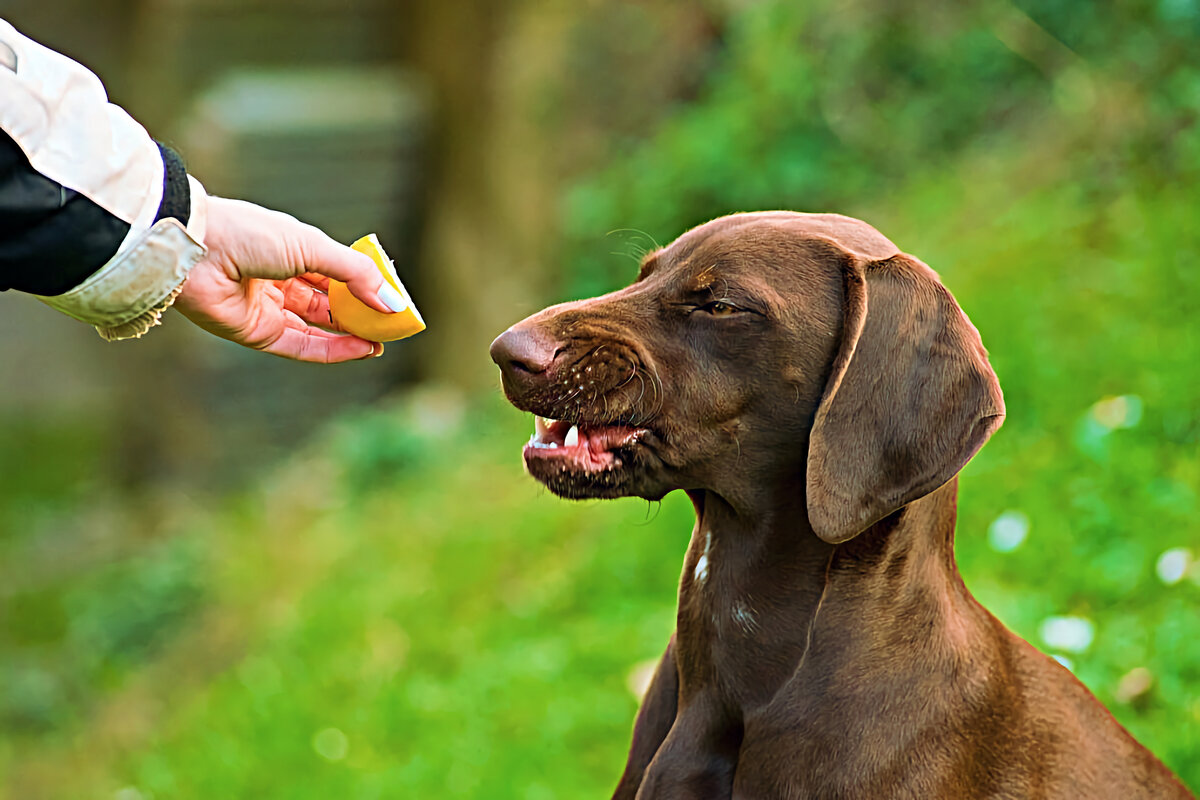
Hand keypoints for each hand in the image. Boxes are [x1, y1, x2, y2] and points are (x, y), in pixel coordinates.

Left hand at [174, 197, 406, 361]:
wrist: (197, 247)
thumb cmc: (250, 233)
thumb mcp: (314, 247)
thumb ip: (356, 274)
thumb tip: (393, 301)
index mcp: (293, 253)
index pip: (339, 277)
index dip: (366, 288)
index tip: (393, 300)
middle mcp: (282, 282)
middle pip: (331, 306)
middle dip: (363, 317)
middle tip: (394, 326)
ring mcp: (270, 310)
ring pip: (320, 329)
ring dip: (353, 337)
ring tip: (383, 340)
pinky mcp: (258, 334)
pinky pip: (302, 347)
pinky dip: (333, 350)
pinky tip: (361, 348)